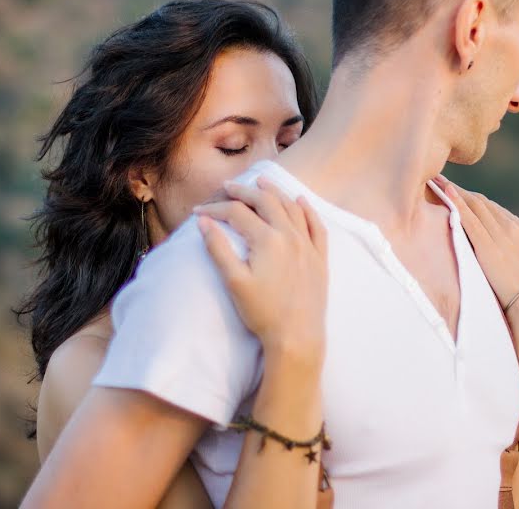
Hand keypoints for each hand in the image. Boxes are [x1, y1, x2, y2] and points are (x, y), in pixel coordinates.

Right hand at [195, 176, 328, 363]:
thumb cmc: (263, 313)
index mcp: (268, 240)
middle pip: (266, 202)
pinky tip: (301, 201)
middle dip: (245, 191)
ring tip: (262, 182)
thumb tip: (203, 222)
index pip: (238, 213)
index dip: (216, 209)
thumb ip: (218, 248)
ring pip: (292, 208)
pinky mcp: (320, 258)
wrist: (297, 336)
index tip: (198, 212)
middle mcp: (290, 236)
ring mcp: (308, 246)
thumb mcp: (234, 281)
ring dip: (275, 192)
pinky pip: (316, 226)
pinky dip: (308, 210)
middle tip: (229, 186)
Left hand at [433, 175, 518, 341]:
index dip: (473, 199)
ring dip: (455, 191)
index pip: (492, 209)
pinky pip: (470, 219)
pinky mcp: (489, 246)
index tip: (458, 192)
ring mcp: (501, 234)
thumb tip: (499, 256)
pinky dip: (457, 203)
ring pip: (475, 206)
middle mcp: (512, 227)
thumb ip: (512, 254)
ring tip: (437, 181)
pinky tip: (446, 192)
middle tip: (441, 180)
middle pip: (482, 203)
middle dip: (461, 191)